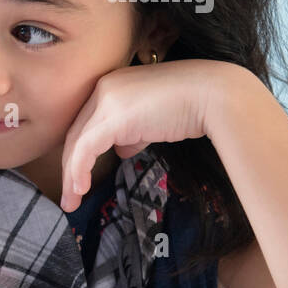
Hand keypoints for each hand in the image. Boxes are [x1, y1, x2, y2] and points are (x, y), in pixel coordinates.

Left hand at [60, 59, 223, 211]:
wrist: (216, 95)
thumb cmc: (194, 106)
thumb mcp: (154, 119)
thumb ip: (134, 133)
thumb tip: (122, 149)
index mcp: (112, 85)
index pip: (87, 123)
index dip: (80, 152)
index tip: (79, 177)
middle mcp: (104, 88)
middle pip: (77, 133)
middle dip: (70, 167)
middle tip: (70, 195)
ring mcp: (106, 100)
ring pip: (77, 143)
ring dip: (72, 175)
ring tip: (71, 201)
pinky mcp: (114, 117)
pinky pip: (86, 148)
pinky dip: (79, 170)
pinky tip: (80, 189)